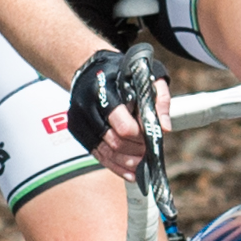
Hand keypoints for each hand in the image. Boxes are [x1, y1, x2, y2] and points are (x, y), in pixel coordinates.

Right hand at [66, 47, 165, 177]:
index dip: (139, 137)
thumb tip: (164, 128)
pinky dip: (113, 165)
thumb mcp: (146, 76)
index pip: (123, 126)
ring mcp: (80, 120)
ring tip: (139, 164)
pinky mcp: (77, 130)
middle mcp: (88, 106)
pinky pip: (96, 154)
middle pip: (114, 142)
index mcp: (105, 90)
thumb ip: (159, 99)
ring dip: (125, 161)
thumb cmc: (121, 71)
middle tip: (146, 152)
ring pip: (104, 152)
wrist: (90, 68)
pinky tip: (128, 172)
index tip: (148, 137)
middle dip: (134, 151)